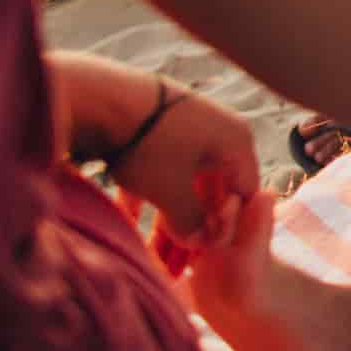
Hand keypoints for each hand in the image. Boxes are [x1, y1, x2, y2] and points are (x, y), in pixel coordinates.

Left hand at [110, 89, 261, 239]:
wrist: (105, 96)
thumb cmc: (151, 146)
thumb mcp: (172, 194)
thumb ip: (191, 225)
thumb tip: (198, 242)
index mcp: (237, 144)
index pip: (245, 195)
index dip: (227, 228)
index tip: (201, 252)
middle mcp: (220, 132)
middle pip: (215, 189)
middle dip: (195, 225)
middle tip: (174, 255)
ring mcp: (189, 127)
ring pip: (187, 180)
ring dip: (171, 214)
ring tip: (149, 245)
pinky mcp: (161, 127)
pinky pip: (165, 167)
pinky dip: (151, 193)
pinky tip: (128, 218)